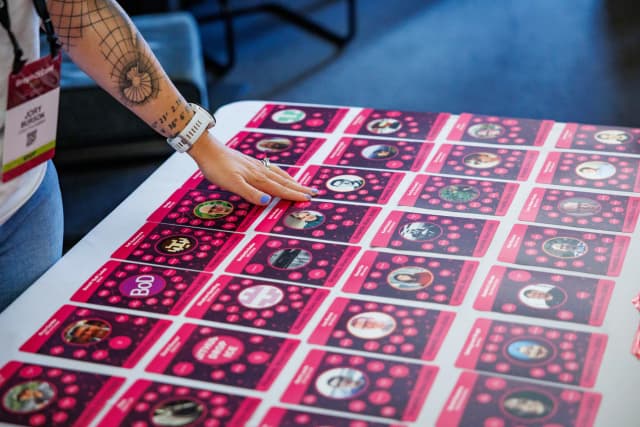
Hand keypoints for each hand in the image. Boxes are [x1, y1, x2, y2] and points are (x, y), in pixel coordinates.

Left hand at [188, 132, 315, 204]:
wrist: (207, 149)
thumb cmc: (217, 168)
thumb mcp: (232, 184)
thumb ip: (250, 193)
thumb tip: (269, 202)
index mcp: (257, 178)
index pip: (280, 189)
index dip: (294, 195)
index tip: (308, 199)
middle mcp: (260, 171)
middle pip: (283, 181)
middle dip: (299, 188)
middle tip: (314, 192)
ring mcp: (255, 166)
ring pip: (278, 175)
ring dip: (291, 181)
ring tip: (302, 185)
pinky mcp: (250, 163)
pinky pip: (271, 170)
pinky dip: (280, 174)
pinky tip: (278, 174)